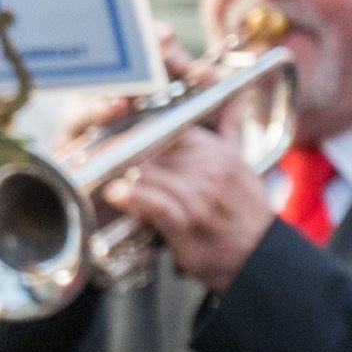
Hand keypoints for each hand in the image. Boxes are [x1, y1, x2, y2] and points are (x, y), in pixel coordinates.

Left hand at [93, 121, 277, 290]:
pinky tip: (116, 194)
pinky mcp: (190, 222)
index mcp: (217, 151)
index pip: (169, 128)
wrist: (260, 254)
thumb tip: (230, 96)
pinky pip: (156, 204)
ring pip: (149, 174)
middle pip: (152, 150)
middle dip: (119, 153)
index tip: (115, 136)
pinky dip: (133, 197)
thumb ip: (228, 129)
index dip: (138, 131)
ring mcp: (199, 195)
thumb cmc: (246, 211)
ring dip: (119, 174)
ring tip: (95, 173)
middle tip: (91, 155)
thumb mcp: (241, 164)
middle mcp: (209, 169)